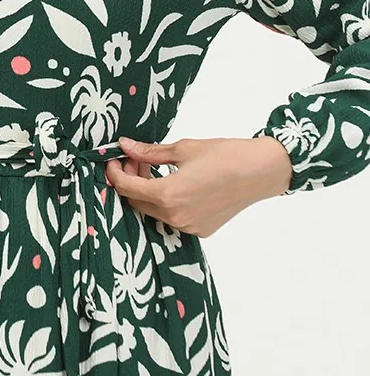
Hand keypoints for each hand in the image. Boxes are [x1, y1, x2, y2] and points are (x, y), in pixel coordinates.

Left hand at [105, 135, 292, 238]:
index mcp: (168, 195)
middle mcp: (175, 217)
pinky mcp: (201, 230)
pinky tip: (171, 183)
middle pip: (136, 203)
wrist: (262, 171)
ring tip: (153, 169)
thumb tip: (125, 146)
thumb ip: (150, 152)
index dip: (114, 173)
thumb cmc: (226, 155)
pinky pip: (172, 218)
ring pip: (153, 212)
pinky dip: (164, 203)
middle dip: (130, 182)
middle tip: (134, 160)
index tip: (114, 159)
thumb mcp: (183, 149)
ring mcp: (188, 227)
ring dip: (147, 193)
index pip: (126, 188)